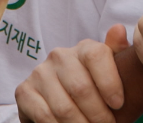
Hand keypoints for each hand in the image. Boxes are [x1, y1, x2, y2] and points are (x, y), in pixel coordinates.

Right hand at [15, 27, 130, 122]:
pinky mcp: (24, 91)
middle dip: (98, 114)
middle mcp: (59, 56)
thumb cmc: (92, 87)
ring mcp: (40, 73)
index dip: (109, 82)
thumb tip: (118, 29)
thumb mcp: (108, 72)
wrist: (57, 100)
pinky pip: (45, 116)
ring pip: (64, 107)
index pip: (96, 56)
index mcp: (83, 48)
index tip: (118, 104)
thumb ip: (116, 52)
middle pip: (81, 88)